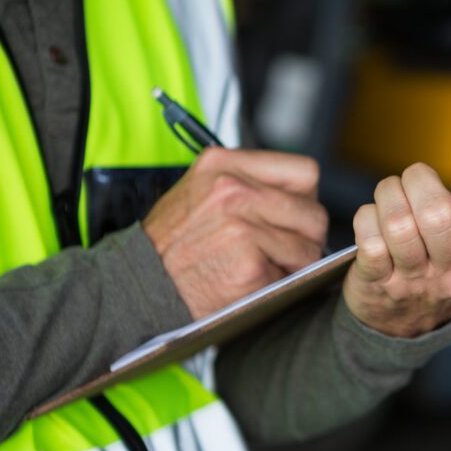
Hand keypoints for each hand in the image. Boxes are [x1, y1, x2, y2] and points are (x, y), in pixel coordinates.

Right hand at [144, 148, 327, 319]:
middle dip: (307, 238)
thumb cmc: (170, 244)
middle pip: (313, 213)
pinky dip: (278, 285)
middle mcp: (233, 190)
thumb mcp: (201, 192)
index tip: (295, 217)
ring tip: (266, 268)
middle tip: (286, 252)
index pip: (305, 172)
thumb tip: (301, 199)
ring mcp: (241, 227)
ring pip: (308, 247)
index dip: (306, 199)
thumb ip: (248, 185)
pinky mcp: (248, 265)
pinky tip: (252, 283)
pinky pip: (291, 276)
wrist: (137, 284)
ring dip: (295, 265)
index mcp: (224, 165)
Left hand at [344, 152, 450, 337]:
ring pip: (397, 221)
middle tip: (416, 176)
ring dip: (389, 193)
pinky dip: (367, 216)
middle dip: (419, 179)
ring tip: (393, 193)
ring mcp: (417, 281)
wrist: (405, 319)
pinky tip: (375, 220)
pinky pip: (367, 235)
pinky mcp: (377, 282)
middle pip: (438, 216)